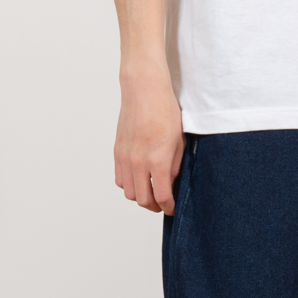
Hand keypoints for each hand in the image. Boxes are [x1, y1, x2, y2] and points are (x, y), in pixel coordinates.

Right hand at [114, 58, 184, 214]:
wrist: (144, 89)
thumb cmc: (165, 109)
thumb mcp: (179, 139)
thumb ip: (175, 165)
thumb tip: (171, 182)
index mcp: (158, 160)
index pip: (162, 197)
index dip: (170, 207)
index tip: (174, 207)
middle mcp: (139, 162)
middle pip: (142, 200)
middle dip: (155, 206)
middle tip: (163, 202)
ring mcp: (125, 157)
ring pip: (129, 192)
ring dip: (140, 196)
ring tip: (151, 191)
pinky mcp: (117, 151)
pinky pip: (119, 179)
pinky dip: (128, 184)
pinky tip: (138, 178)